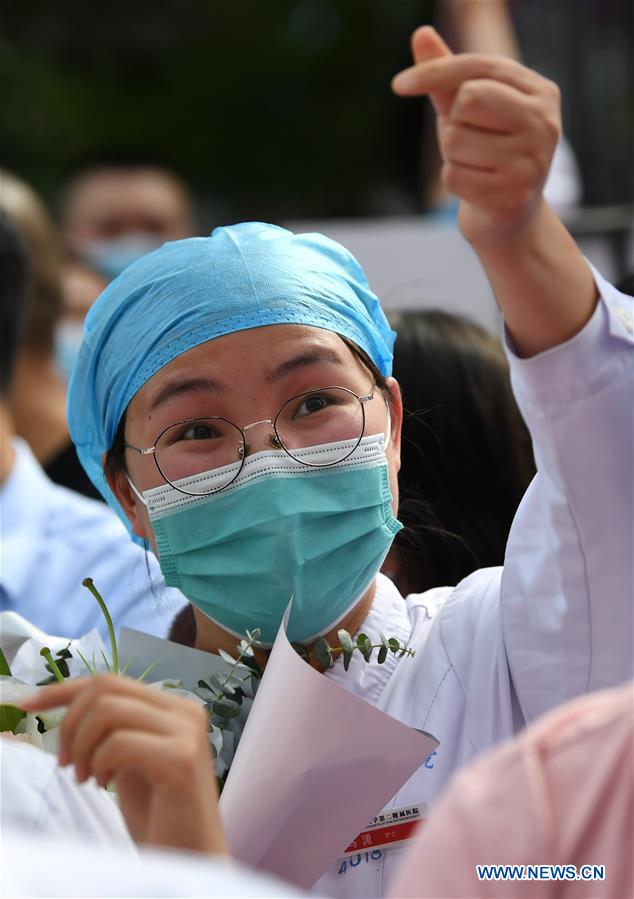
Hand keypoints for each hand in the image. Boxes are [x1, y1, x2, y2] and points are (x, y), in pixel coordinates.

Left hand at [22, 675, 226, 855]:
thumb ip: (113, 727)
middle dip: (71, 724)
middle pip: (106, 688)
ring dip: (83, 746)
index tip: (29, 703)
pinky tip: (104, 786)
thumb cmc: (156, 811)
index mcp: (174, 706)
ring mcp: (187, 732)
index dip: (64, 689)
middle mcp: (186, 711)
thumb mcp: (128, 757)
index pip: (110, 680)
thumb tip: (67, 703)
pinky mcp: (181, 759)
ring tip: (85, 777)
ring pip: (109, 710)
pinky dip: (100, 763)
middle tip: (66, 764)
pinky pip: (119, 743)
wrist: (189, 854)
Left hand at [392, 27, 560, 247]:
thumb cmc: (487, 150)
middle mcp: (544, 122)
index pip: (476, 69)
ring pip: (454, 141)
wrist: (507, 216)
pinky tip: (475, 188)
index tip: (399, 85)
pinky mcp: (514, 196)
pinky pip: (452, 177)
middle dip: (452, 121)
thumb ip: (447, 74)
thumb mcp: (468, 109)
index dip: (433, 73)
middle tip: (468, 139)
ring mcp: (533, 161)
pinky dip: (453, 181)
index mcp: (540, 90)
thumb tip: (421, 34)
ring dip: (452, 155)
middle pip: (466, 100)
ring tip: (475, 165)